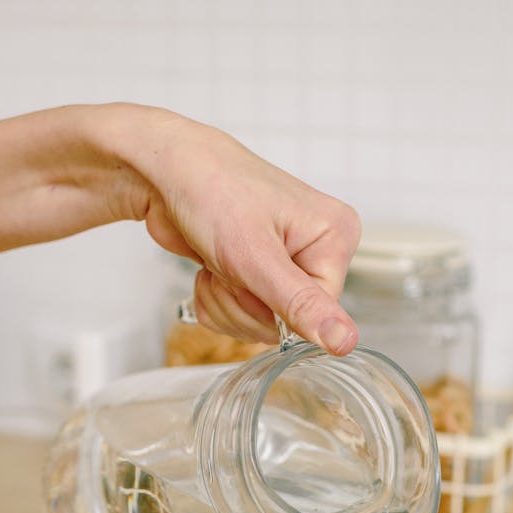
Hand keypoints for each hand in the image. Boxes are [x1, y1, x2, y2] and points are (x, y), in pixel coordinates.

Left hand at [116, 108, 360, 351]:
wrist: (166, 172)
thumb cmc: (212, 190)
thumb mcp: (257, 256)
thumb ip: (301, 305)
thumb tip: (346, 341)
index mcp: (335, 239)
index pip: (320, 315)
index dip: (275, 311)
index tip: (248, 279)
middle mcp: (317, 251)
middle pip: (288, 325)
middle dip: (244, 305)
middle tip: (227, 266)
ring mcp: (287, 264)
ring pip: (260, 325)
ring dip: (226, 303)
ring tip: (217, 263)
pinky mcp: (260, 274)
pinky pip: (241, 318)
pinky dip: (216, 302)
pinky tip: (211, 270)